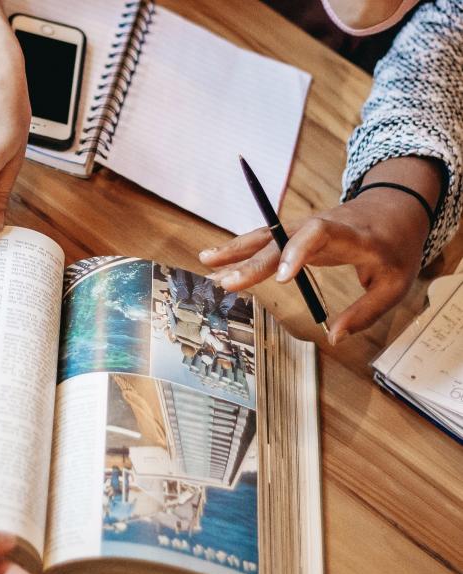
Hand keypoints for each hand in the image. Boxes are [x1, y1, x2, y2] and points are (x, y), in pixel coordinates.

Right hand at [198, 189, 427, 344]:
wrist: (395, 208)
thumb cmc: (396, 248)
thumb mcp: (396, 284)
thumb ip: (366, 313)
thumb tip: (334, 337)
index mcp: (351, 235)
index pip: (319, 234)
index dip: (298, 252)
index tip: (282, 278)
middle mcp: (321, 225)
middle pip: (281, 240)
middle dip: (253, 261)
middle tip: (226, 282)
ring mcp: (305, 225)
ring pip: (267, 235)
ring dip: (236, 248)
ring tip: (206, 261)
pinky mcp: (295, 230)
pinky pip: (265, 238)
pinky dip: (240, 248)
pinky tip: (218, 259)